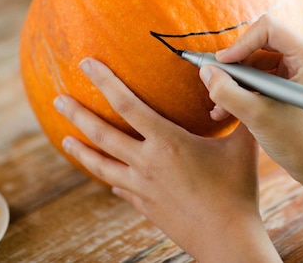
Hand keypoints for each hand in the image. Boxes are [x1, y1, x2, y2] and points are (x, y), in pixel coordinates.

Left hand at [54, 58, 280, 262]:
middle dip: (78, 113)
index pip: (127, 105)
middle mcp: (147, 163)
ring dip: (81, 149)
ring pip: (102, 165)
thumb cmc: (238, 191)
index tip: (86, 64)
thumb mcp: (244, 146)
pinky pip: (120, 188)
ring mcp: (142, 187)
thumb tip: (244, 86)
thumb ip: (242, 111)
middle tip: (58, 99)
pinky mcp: (145, 206)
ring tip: (66, 138)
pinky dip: (111, 179)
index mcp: (167, 143)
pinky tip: (108, 181)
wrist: (227, 239)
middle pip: (103, 134)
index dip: (105, 81)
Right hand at [199, 14, 302, 190]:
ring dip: (235, 82)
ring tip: (219, 106)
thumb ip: (226, 92)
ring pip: (256, 59)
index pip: (267, 29)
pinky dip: (244, 88)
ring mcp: (300, 64)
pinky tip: (226, 109)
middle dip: (235, 67)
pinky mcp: (291, 77)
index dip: (239, 44)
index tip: (220, 66)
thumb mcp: (257, 116)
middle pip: (259, 42)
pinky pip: (260, 73)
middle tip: (215, 85)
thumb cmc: (298, 142)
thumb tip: (205, 71)